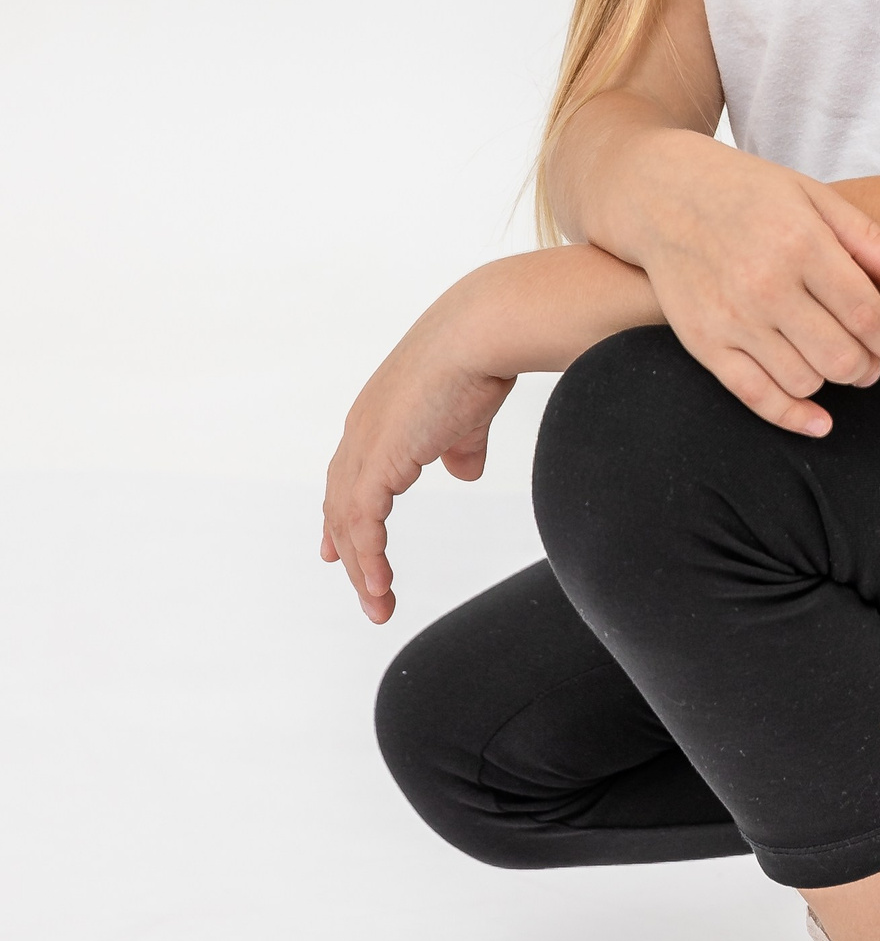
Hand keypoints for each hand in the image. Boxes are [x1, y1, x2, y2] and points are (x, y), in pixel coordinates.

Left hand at [322, 288, 515, 622]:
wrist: (480, 334)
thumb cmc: (480, 360)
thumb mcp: (467, 415)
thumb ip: (460, 446)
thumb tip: (463, 472)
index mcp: (377, 417)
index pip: (348, 476)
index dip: (344, 515)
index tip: (338, 548)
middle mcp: (360, 432)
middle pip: (340, 505)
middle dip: (348, 551)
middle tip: (362, 590)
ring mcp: (364, 446)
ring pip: (347, 523)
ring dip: (362, 569)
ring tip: (380, 606)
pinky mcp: (376, 461)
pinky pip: (363, 524)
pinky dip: (368, 559)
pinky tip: (381, 586)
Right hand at [614, 132, 879, 435]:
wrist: (662, 194)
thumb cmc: (748, 191)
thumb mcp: (812, 195)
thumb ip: (867, 239)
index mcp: (801, 243)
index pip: (867, 314)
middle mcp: (766, 285)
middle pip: (841, 357)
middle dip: (870, 368)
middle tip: (874, 362)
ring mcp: (731, 318)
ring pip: (806, 381)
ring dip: (833, 383)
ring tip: (839, 366)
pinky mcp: (703, 342)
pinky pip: (755, 396)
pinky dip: (794, 417)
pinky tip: (819, 420)